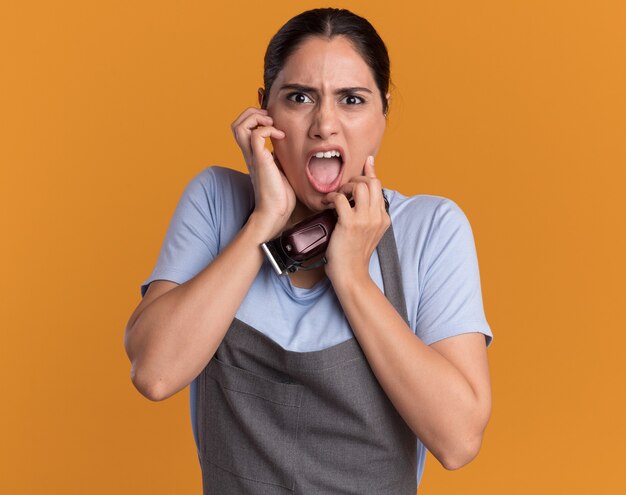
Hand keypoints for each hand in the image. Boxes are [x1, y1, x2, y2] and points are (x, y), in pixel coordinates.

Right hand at [230, 107, 295, 238]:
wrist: (276, 211)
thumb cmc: (280, 194)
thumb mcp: (280, 168)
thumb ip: (278, 156)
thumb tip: (286, 146)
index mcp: (253, 154)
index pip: (242, 127)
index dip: (253, 117)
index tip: (271, 122)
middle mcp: (249, 153)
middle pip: (236, 123)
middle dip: (252, 113)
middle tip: (269, 119)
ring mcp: (253, 156)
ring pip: (239, 126)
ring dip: (256, 118)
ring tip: (271, 124)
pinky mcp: (260, 160)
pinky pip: (256, 135)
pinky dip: (268, 130)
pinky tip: (281, 137)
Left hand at [323, 156, 389, 283]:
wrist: (351, 275)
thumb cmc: (354, 253)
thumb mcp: (367, 231)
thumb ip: (367, 213)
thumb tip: (359, 196)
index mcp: (383, 218)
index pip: (379, 186)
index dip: (369, 173)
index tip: (365, 163)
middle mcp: (377, 217)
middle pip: (372, 182)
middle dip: (356, 178)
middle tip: (344, 187)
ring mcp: (365, 220)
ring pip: (359, 186)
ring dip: (344, 186)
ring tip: (336, 194)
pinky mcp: (350, 224)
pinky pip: (340, 199)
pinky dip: (331, 197)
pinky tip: (326, 202)